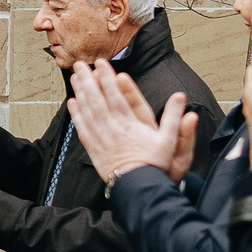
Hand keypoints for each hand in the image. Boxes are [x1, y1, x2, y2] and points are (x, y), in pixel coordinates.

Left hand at [68, 63, 196, 182]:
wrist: (138, 187)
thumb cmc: (154, 164)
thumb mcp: (170, 140)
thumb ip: (173, 117)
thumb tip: (180, 97)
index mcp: (130, 123)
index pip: (116, 95)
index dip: (107, 78)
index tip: (101, 64)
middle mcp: (113, 127)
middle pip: (97, 98)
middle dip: (88, 79)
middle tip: (80, 64)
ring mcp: (101, 137)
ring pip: (87, 110)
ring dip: (80, 92)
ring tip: (74, 77)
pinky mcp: (94, 148)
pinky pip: (82, 128)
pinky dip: (76, 114)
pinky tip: (72, 103)